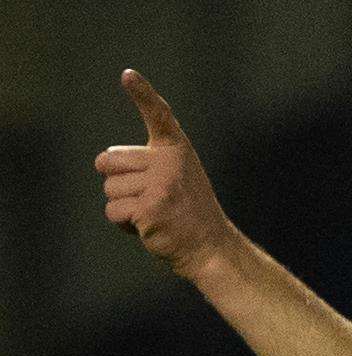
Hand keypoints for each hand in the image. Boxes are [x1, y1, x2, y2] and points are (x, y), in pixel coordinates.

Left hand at [94, 68, 235, 280]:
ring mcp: (160, 185)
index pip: (159, 114)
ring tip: (152, 214)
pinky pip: (113, 211)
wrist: (211, 248)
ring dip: (122, 206)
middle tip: (147, 197)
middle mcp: (169, 162)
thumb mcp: (178, 178)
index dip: (142, 93)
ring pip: (109, 189)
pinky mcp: (150, 208)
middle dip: (116, 182)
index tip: (128, 75)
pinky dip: (123, 223)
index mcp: (176, 150)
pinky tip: (147, 227)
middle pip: (108, 161)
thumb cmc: (189, 213)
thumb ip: (148, 162)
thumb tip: (104, 163)